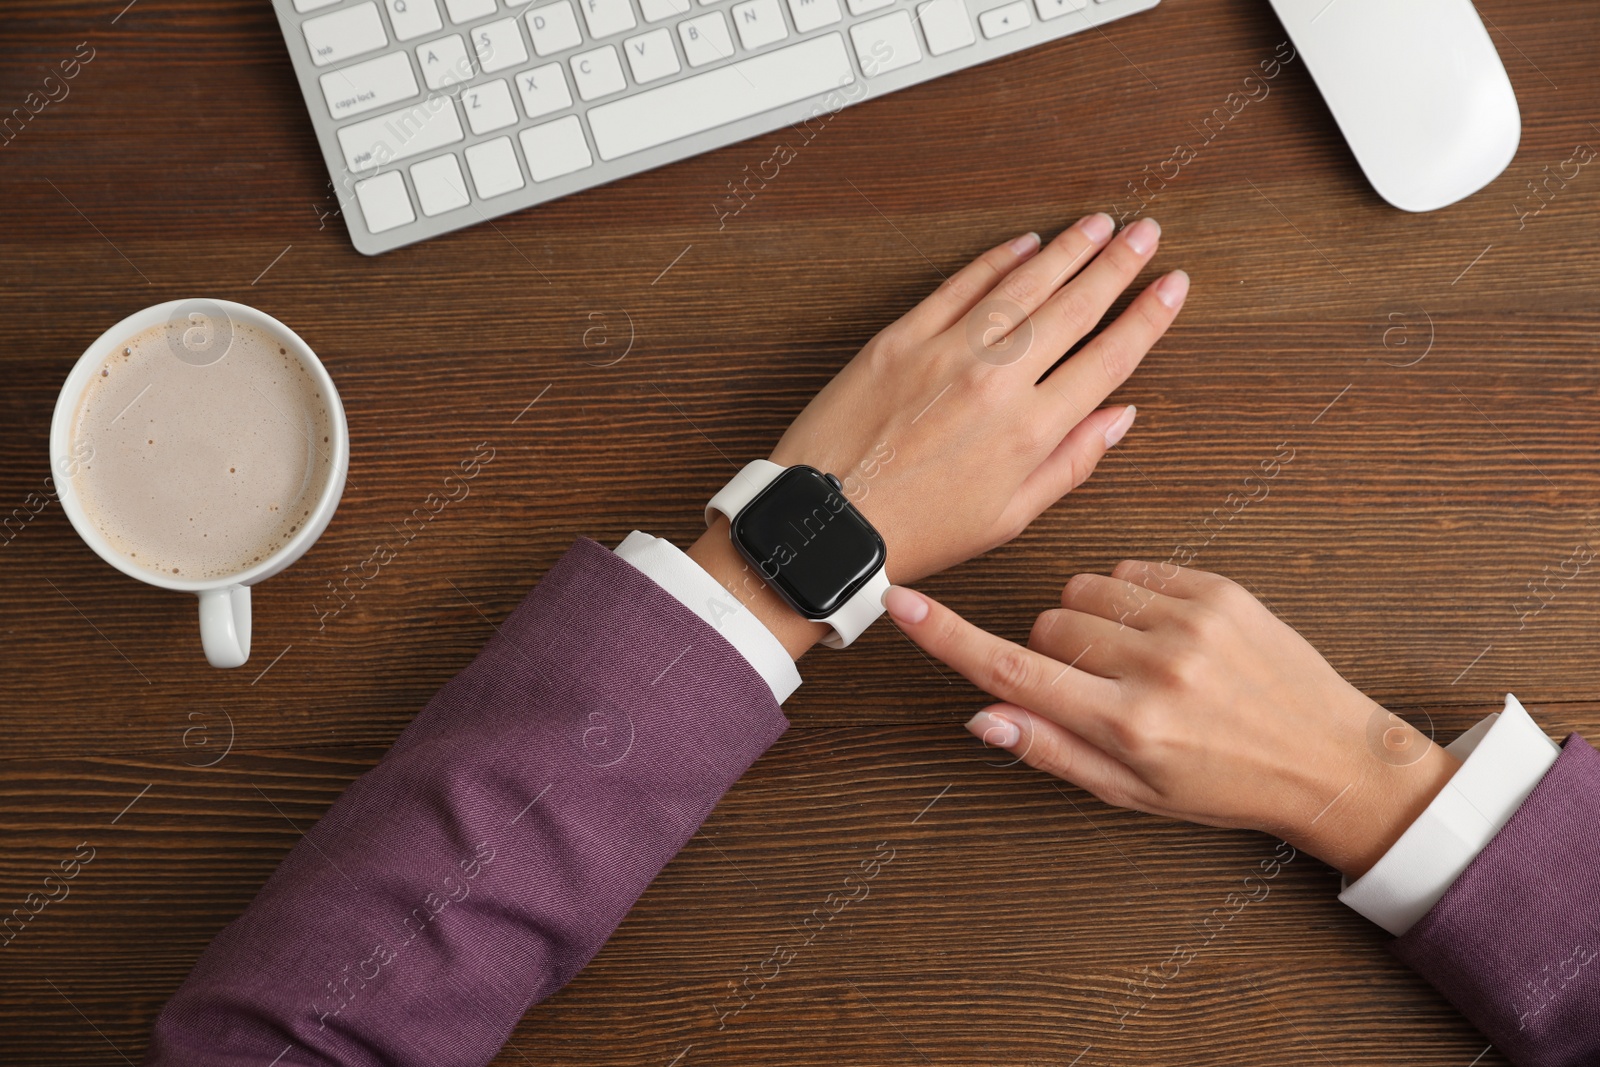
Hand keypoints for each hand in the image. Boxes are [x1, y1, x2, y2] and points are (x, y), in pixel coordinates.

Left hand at [689, 214, 1188, 656]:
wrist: (826, 524)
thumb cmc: (915, 531)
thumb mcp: (1008, 517)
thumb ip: (1071, 462)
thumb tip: (1120, 417)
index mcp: (1030, 431)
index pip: (1108, 357)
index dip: (1147, 317)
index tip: (1171, 287)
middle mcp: (996, 382)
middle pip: (1074, 307)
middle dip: (1117, 265)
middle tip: (1146, 233)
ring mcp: (947, 352)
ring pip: (1023, 285)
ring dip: (1066, 250)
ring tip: (1099, 225)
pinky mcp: (901, 339)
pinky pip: (959, 286)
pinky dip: (996, 260)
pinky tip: (1024, 243)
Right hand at [884, 562, 1460, 878]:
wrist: (1327, 755)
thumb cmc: (1224, 783)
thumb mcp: (1130, 793)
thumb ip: (1051, 750)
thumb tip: (982, 717)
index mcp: (1126, 726)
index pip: (1012, 670)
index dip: (946, 637)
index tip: (900, 602)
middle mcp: (1154, 669)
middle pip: (1046, 624)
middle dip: (1053, 651)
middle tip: (1097, 687)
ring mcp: (1189, 621)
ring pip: (1083, 591)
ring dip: (1091, 620)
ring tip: (1136, 660)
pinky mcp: (1216, 588)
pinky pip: (1131, 571)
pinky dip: (1132, 599)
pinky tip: (1164, 635)